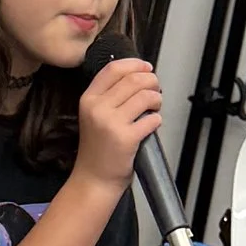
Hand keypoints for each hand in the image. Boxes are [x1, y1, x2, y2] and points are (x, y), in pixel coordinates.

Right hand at [72, 54, 163, 193]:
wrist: (94, 180)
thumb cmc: (98, 150)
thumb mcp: (94, 117)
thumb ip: (110, 96)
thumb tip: (139, 77)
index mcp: (89, 99)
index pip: (113, 69)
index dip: (134, 64)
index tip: (146, 67)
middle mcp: (98, 108)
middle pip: (133, 80)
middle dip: (151, 81)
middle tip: (156, 89)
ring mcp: (111, 123)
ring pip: (145, 96)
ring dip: (156, 99)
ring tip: (155, 107)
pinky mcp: (126, 138)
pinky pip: (152, 119)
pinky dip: (157, 119)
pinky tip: (152, 124)